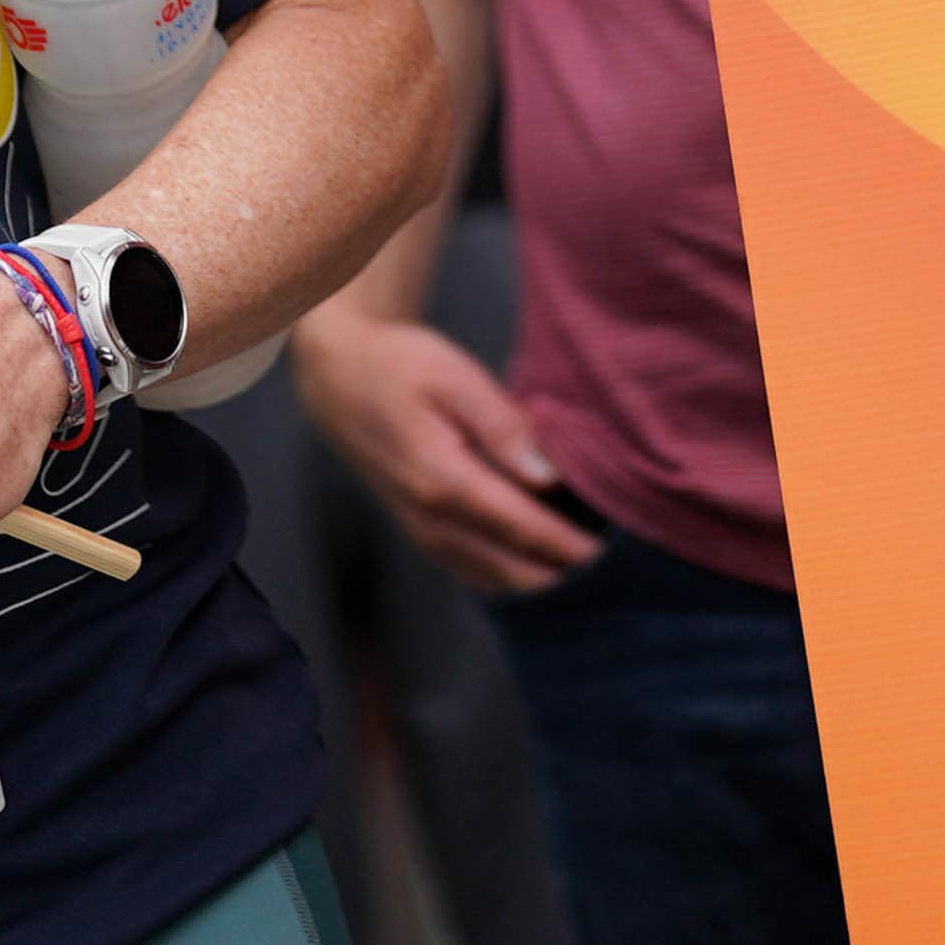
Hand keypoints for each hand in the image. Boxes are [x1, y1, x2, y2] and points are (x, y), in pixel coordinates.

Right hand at [298, 310, 605, 592]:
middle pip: (508, 567)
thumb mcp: (455, 379)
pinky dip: (507, 573)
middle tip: (606, 558)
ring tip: (579, 560)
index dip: (564, 545)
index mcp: (442, 480)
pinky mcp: (418, 529)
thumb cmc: (400, 367)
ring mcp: (420, 530)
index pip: (518, 527)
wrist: (339, 380)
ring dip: (534, 577)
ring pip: (489, 577)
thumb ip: (503, 429)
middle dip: (557, 569)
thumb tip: (547, 477)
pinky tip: (536, 560)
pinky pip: (470, 569)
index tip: (605, 551)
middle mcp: (429, 518)